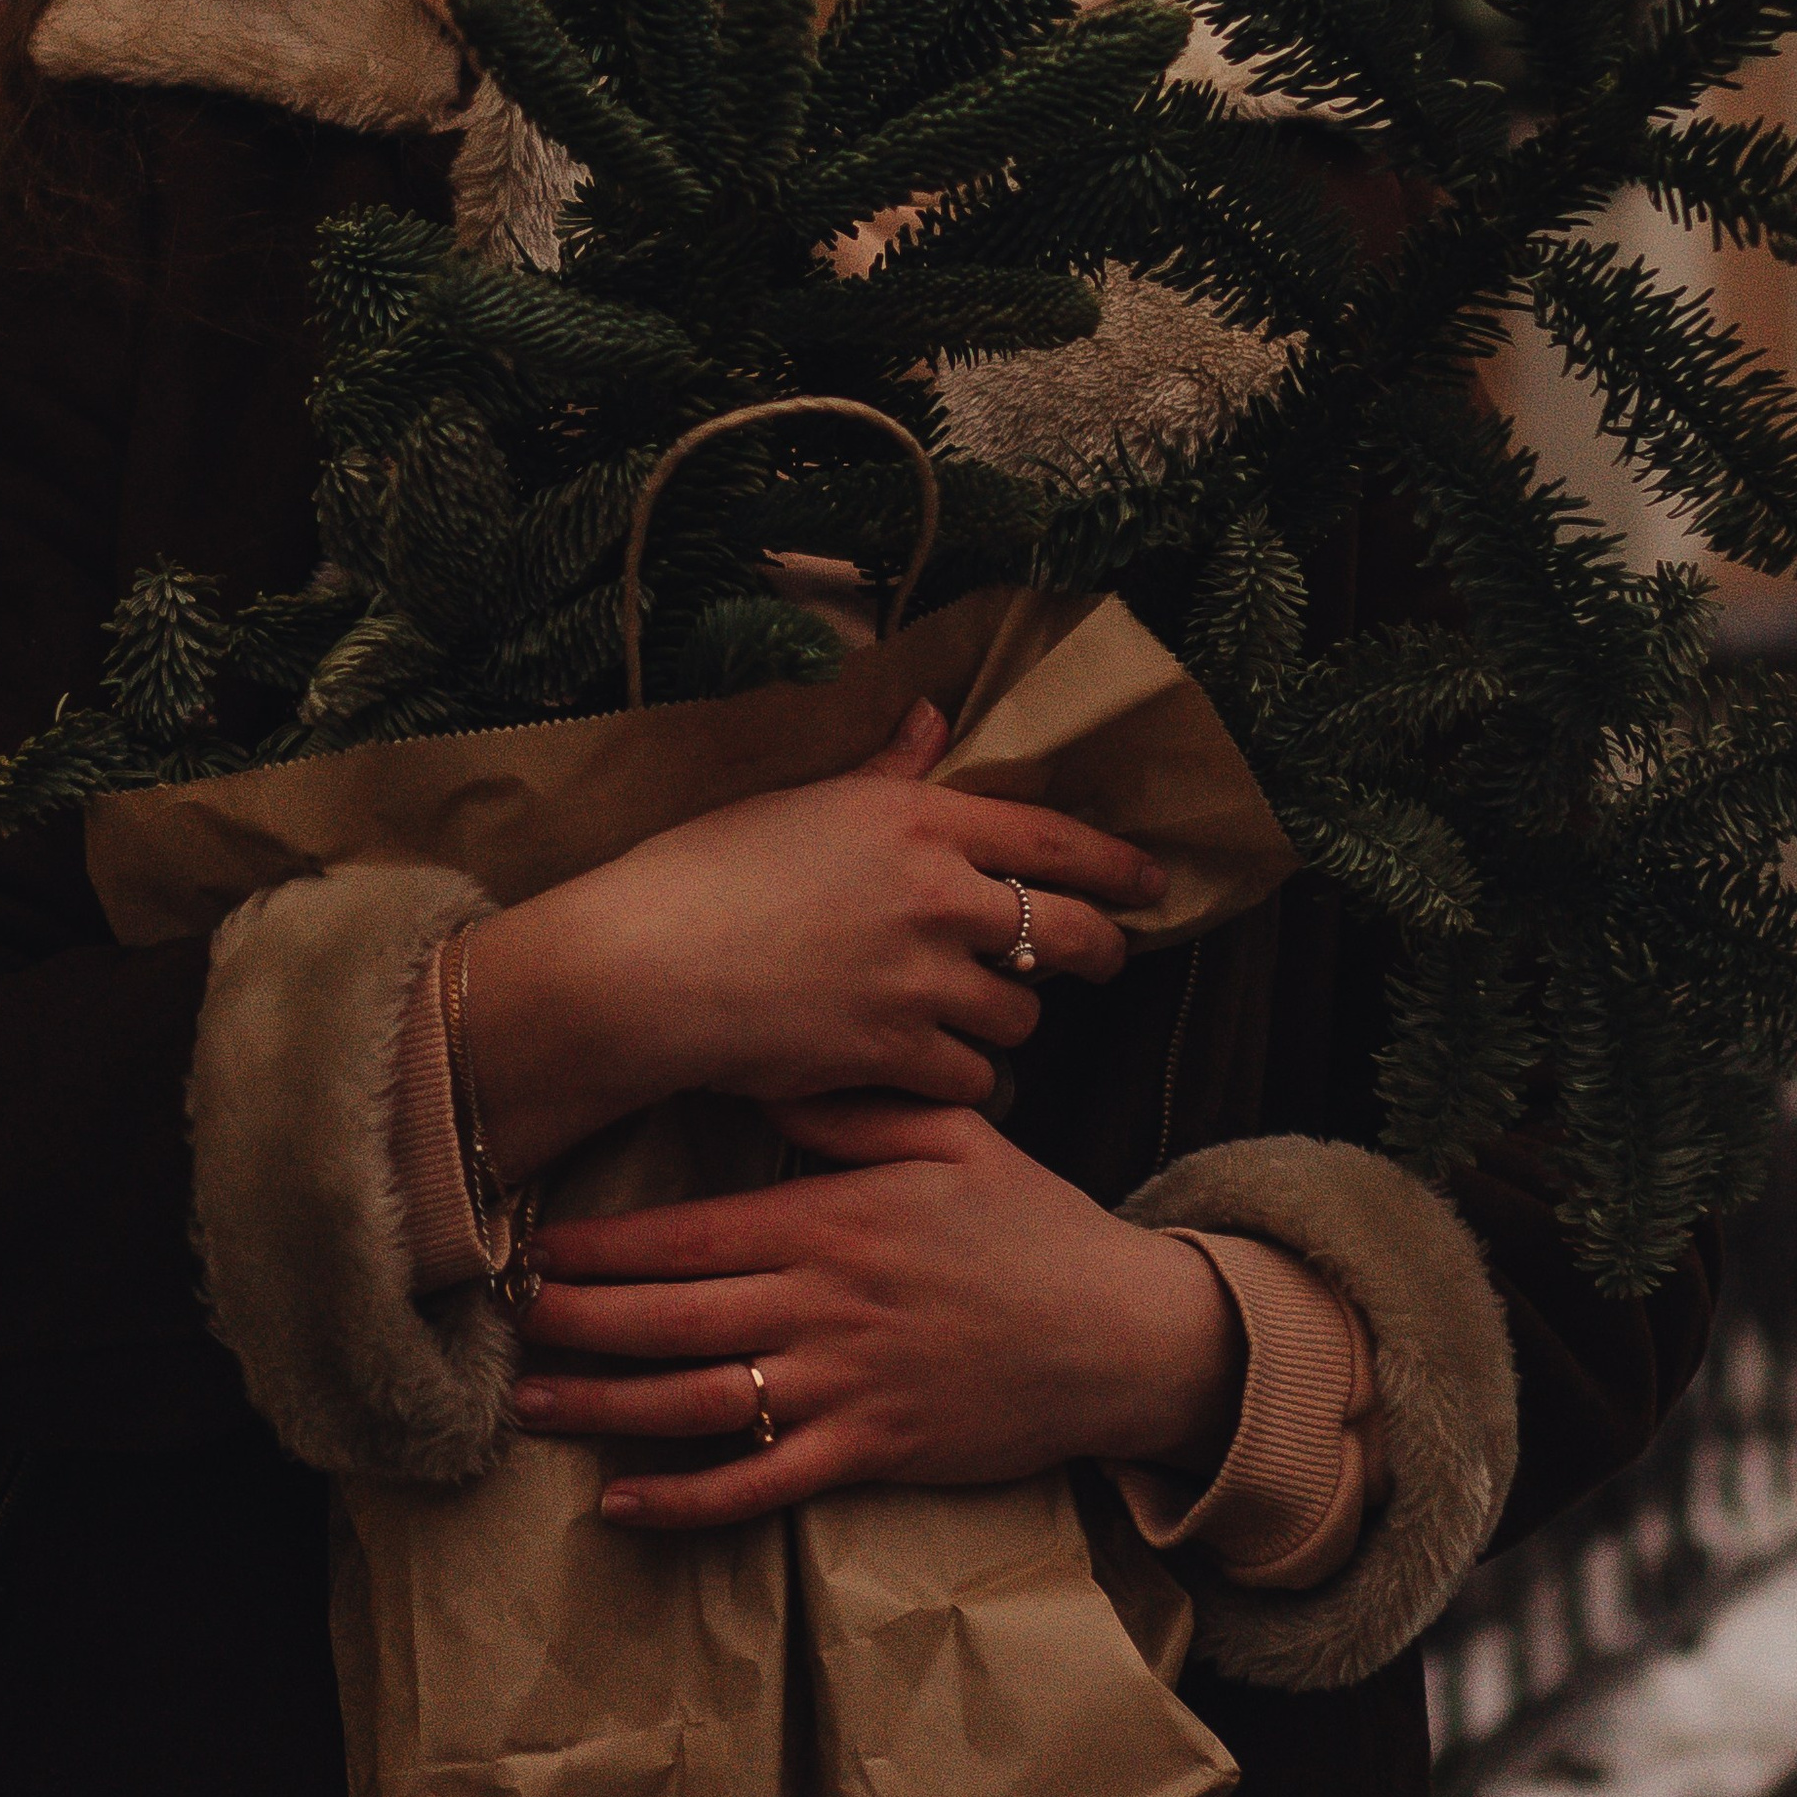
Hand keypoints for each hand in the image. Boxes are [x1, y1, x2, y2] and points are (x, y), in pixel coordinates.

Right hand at [461, 705, 1163, 1183]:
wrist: (644, 969)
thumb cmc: (704, 871)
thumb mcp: (801, 801)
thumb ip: (886, 772)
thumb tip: (933, 717)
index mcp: (919, 820)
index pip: (1054, 837)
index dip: (1117, 863)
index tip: (1152, 880)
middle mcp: (939, 897)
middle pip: (1069, 933)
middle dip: (1102, 950)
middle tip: (1106, 959)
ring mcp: (922, 983)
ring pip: (1022, 1017)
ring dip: (1012, 1020)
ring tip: (983, 1016)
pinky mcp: (896, 1057)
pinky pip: (974, 1079)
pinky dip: (966, 1079)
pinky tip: (940, 1071)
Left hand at [512, 1093, 1243, 1525]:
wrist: (1119, 1331)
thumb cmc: (1033, 1226)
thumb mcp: (954, 1136)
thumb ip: (858, 1108)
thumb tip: (777, 1078)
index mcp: (835, 1220)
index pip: (691, 1236)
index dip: (603, 1249)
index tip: (535, 1250)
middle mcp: (826, 1304)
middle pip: (671, 1320)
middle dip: (577, 1322)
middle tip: (503, 1323)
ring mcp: (847, 1386)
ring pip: (696, 1403)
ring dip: (604, 1407)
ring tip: (532, 1402)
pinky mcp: (873, 1454)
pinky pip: (760, 1485)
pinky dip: (684, 1501)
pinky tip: (621, 1504)